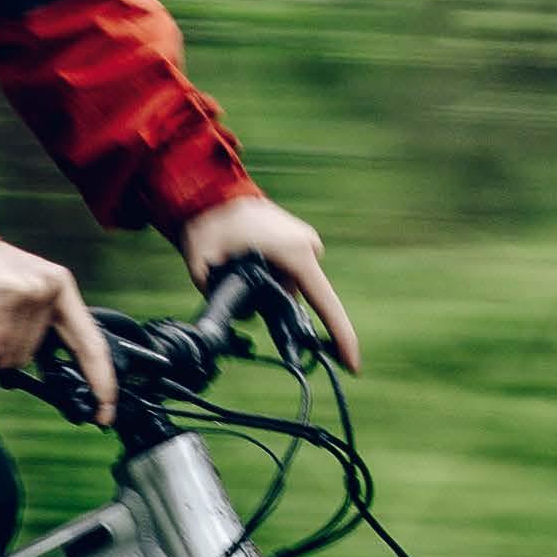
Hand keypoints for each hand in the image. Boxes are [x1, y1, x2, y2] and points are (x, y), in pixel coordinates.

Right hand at [0, 240, 117, 423]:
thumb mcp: (25, 290)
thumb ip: (40, 322)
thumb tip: (45, 365)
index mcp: (61, 289)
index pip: (91, 344)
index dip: (100, 381)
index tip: (104, 413)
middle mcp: (49, 290)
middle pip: (29, 356)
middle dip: (0, 354)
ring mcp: (28, 295)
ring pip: (7, 357)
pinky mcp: (4, 301)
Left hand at [176, 195, 360, 372]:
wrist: (209, 191)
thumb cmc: (210, 225)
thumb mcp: (204, 268)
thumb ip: (220, 299)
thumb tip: (236, 319)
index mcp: (296, 255)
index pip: (326, 304)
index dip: (340, 338)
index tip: (352, 365)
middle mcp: (308, 247)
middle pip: (299, 299)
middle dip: (275, 311)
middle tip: (244, 307)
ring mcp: (303, 241)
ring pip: (289, 287)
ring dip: (267, 293)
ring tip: (231, 272)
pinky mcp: (294, 239)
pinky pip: (286, 272)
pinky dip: (268, 279)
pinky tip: (241, 267)